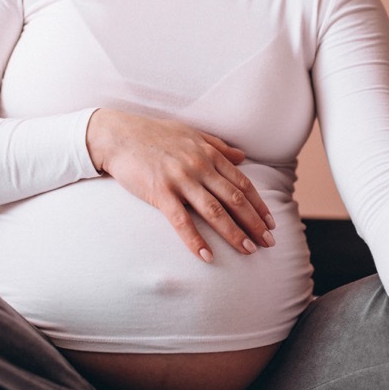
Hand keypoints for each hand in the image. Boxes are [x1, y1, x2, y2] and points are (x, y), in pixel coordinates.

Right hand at [85, 108, 275, 261]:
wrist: (118, 135)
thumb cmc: (154, 134)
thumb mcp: (191, 134)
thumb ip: (218, 146)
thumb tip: (243, 156)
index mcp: (209, 154)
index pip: (242, 183)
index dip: (259, 205)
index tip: (270, 222)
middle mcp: (199, 166)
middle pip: (234, 199)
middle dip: (254, 223)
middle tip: (269, 243)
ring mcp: (180, 180)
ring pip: (214, 211)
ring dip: (234, 233)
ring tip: (248, 250)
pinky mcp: (160, 193)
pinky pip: (181, 221)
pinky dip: (195, 240)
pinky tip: (207, 256)